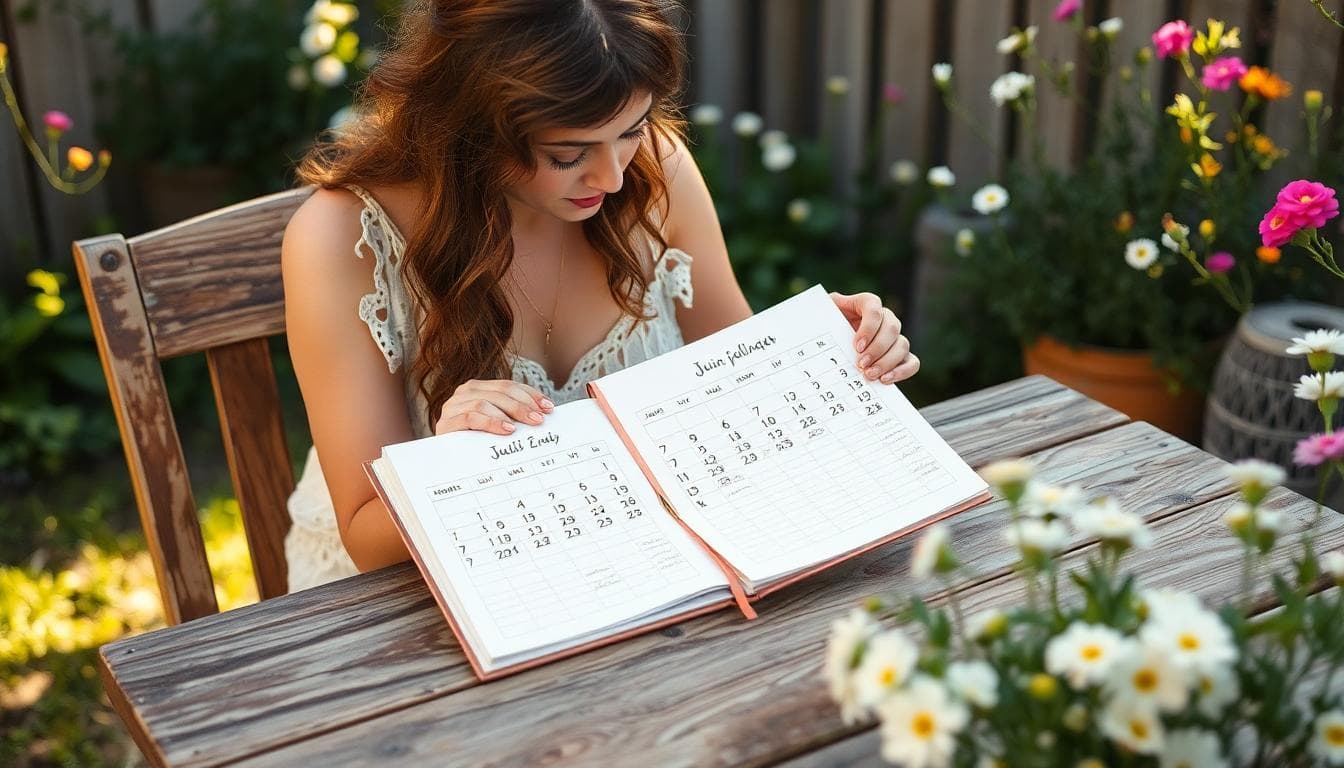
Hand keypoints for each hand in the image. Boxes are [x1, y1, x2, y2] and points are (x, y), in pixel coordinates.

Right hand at [434, 379, 554, 435]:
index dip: (530, 394)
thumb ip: (512, 416)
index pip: (508, 386)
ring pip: (485, 402)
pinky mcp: (446, 423)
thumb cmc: (475, 443)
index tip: (548, 408)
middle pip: (500, 392)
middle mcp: (464, 392)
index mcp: (478, 388)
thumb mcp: (496, 426)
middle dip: (523, 405)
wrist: (445, 460)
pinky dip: (491, 422)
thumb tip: (543, 415)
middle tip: (539, 419)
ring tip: (524, 426)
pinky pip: (470, 418)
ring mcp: (453, 406)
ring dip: (509, 413)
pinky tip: (506, 430)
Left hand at [829, 291, 918, 383]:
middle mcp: (884, 318)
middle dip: (877, 349)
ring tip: (869, 375)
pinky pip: (912, 362)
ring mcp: (894, 337)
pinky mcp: (900, 356)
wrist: (832, 343)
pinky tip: (885, 380)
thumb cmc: (826, 327)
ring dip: (887, 362)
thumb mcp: (821, 315)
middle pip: (892, 327)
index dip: (869, 327)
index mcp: (866, 304)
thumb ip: (822, 311)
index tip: (857, 346)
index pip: (874, 308)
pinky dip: (903, 371)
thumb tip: (823, 311)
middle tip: (861, 365)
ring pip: (903, 344)